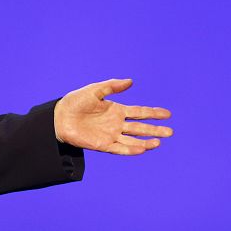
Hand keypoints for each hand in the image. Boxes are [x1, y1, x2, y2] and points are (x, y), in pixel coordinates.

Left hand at [54, 79, 172, 154]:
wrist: (59, 117)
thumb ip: (112, 86)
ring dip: (146, 142)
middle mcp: (116, 124)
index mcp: (116, 110)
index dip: (153, 113)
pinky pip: (120, 149)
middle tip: (171, 131)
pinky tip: (143, 148)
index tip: (168, 114)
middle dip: (155, 129)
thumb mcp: (94, 90)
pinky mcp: (103, 145)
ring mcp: (110, 135)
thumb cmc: (75, 102)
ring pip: (133, 140)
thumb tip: (131, 81)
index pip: (139, 112)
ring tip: (159, 142)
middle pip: (140, 128)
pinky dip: (131, 149)